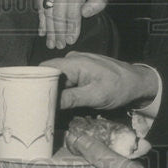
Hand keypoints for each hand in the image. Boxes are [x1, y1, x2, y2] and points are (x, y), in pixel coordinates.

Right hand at [37, 0, 109, 48]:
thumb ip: (97, 3)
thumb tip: (84, 14)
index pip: (73, 12)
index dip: (72, 29)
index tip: (71, 41)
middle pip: (59, 14)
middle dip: (59, 33)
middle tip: (60, 45)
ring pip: (48, 13)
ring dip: (50, 30)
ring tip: (51, 44)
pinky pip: (40, 7)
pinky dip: (42, 21)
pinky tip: (43, 33)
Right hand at [41, 52, 158, 110]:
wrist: (137, 83)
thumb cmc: (119, 87)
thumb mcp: (95, 96)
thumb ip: (71, 98)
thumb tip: (50, 104)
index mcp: (74, 62)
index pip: (45, 68)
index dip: (36, 82)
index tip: (30, 98)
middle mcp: (73, 60)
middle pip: (50, 74)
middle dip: (44, 90)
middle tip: (37, 107)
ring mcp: (77, 64)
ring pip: (58, 78)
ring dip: (54, 92)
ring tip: (46, 108)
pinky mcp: (82, 71)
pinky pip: (67, 79)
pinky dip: (63, 90)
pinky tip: (60, 103)